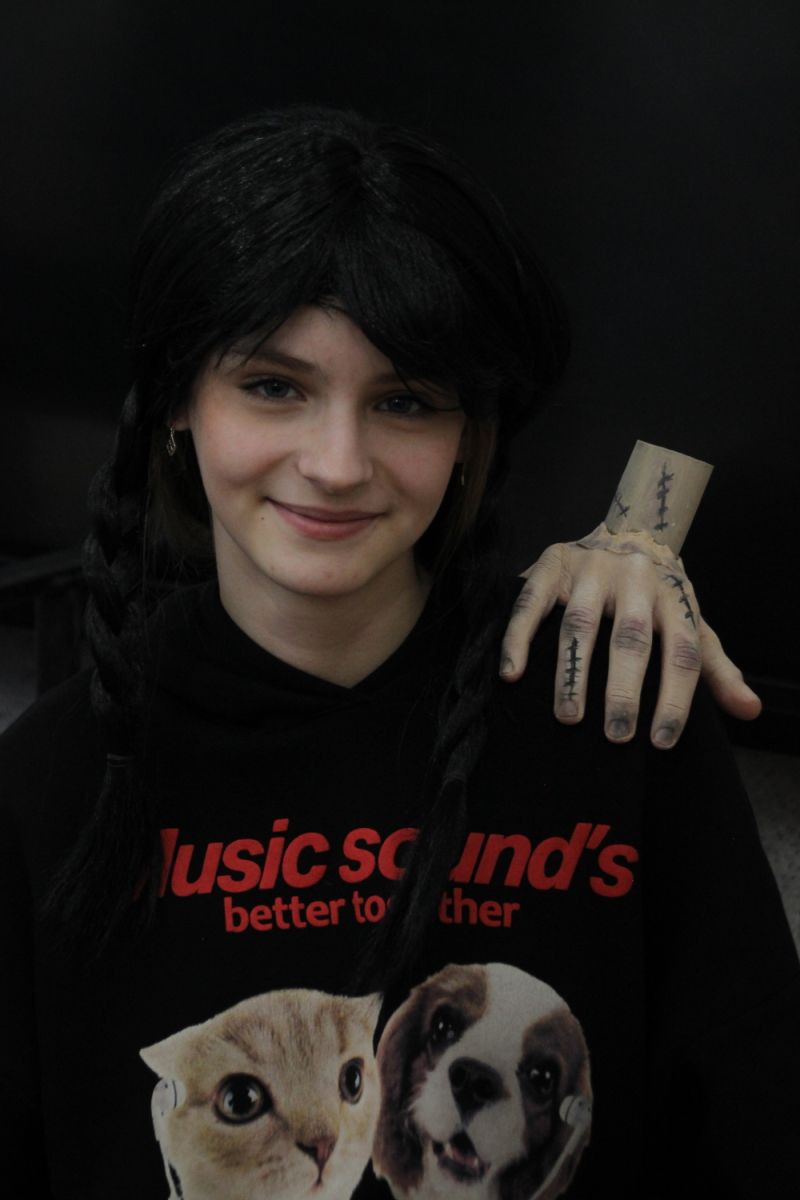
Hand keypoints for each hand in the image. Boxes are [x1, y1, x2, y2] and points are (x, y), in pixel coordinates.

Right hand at [499, 524, 760, 748]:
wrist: (629, 529)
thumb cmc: (660, 594)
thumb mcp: (693, 624)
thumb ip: (717, 670)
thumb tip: (750, 711)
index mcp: (674, 596)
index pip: (681, 652)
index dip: (674, 699)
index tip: (661, 742)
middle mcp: (635, 579)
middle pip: (630, 637)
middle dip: (624, 689)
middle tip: (616, 736)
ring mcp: (590, 569)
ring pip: (580, 623)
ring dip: (572, 673)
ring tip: (569, 717)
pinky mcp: (551, 565)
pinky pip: (531, 602)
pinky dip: (518, 638)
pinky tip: (512, 674)